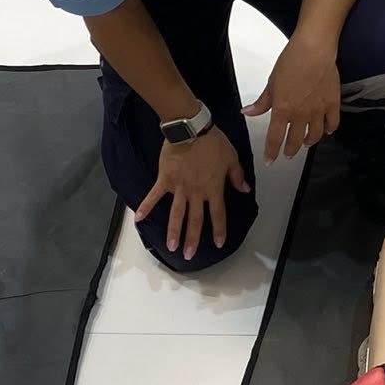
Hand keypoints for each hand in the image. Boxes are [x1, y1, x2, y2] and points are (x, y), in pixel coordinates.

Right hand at [135, 126, 248, 260]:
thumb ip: (237, 176)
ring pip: (177, 214)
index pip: (218, 214)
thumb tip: (245, 190)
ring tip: (171, 247)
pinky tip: (139, 219)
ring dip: (174, 231)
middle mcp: (196, 192)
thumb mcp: (232, 158)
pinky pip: (154, 195)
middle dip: (193, 239)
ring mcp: (179, 187)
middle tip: (189, 256)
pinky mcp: (165, 179)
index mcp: (214, 188)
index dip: (219, 229)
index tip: (219, 243)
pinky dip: (146, 206)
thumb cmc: (213, 141)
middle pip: (195, 220)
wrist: (190, 128)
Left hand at [244, 33, 340, 160]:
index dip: (271, 152)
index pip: (275, 138)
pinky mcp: (332, 104)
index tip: (269, 159)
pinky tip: (327, 130)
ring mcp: (318, 111)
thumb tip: (248, 112)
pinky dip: (329, 130)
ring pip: (315, 136)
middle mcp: (300, 114)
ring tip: (306, 144)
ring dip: (309, 142)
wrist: (314, 49)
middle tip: (287, 154)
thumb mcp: (271, 82)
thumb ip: (262, 102)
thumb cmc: (292, 60)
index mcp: (283, 109)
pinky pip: (332, 124)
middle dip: (290, 151)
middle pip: (295, 141)